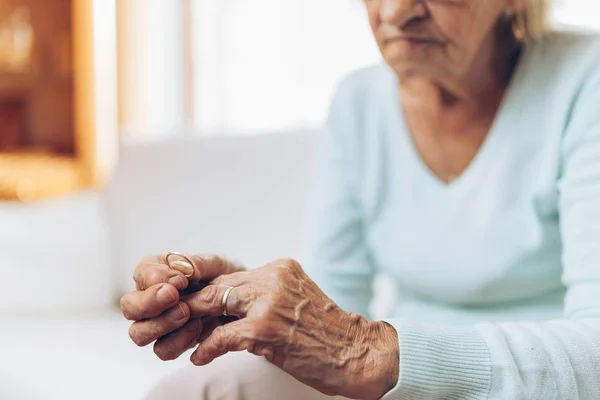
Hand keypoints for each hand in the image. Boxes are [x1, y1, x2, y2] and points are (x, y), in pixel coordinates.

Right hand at [120, 254, 242, 360]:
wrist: (239, 302)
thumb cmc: (223, 277)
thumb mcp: (216, 265)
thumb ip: (198, 264)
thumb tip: (181, 267)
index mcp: (155, 273)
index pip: (141, 274)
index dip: (155, 277)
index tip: (180, 279)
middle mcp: (149, 299)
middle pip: (129, 307)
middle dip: (149, 302)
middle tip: (174, 296)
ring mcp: (157, 324)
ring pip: (139, 333)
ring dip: (161, 324)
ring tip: (187, 313)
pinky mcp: (171, 343)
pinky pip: (162, 350)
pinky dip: (177, 342)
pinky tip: (197, 329)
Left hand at [182, 258, 398, 399]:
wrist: (357, 352)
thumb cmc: (326, 333)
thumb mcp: (294, 301)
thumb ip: (264, 296)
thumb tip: (225, 309)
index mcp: (280, 267)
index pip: (232, 275)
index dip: (207, 291)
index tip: (189, 303)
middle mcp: (274, 276)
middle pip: (219, 285)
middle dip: (194, 304)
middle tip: (175, 318)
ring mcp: (269, 301)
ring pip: (215, 304)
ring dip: (195, 323)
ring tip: (182, 336)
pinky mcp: (265, 327)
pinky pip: (222, 336)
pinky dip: (207, 347)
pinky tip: (199, 356)